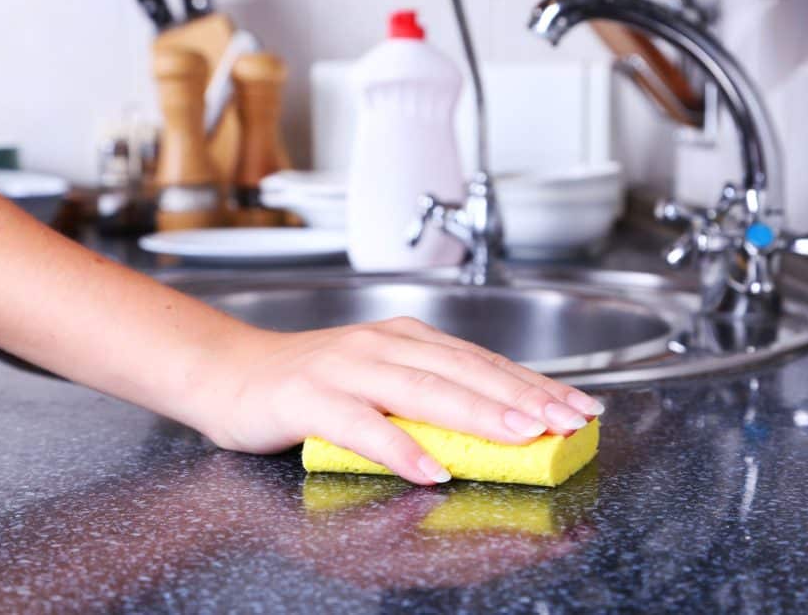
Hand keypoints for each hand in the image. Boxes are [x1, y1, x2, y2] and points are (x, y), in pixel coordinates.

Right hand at [203, 317, 604, 484]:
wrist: (229, 372)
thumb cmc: (311, 382)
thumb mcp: (379, 379)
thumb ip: (430, 396)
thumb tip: (499, 423)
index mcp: (407, 338)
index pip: (483, 361)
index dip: (534, 383)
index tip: (579, 406)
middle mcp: (383, 344)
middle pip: (465, 371)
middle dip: (523, 397)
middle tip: (568, 421)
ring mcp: (347, 368)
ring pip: (424, 390)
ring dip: (478, 413)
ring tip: (523, 435)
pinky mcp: (310, 398)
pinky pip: (361, 427)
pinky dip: (399, 448)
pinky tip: (431, 470)